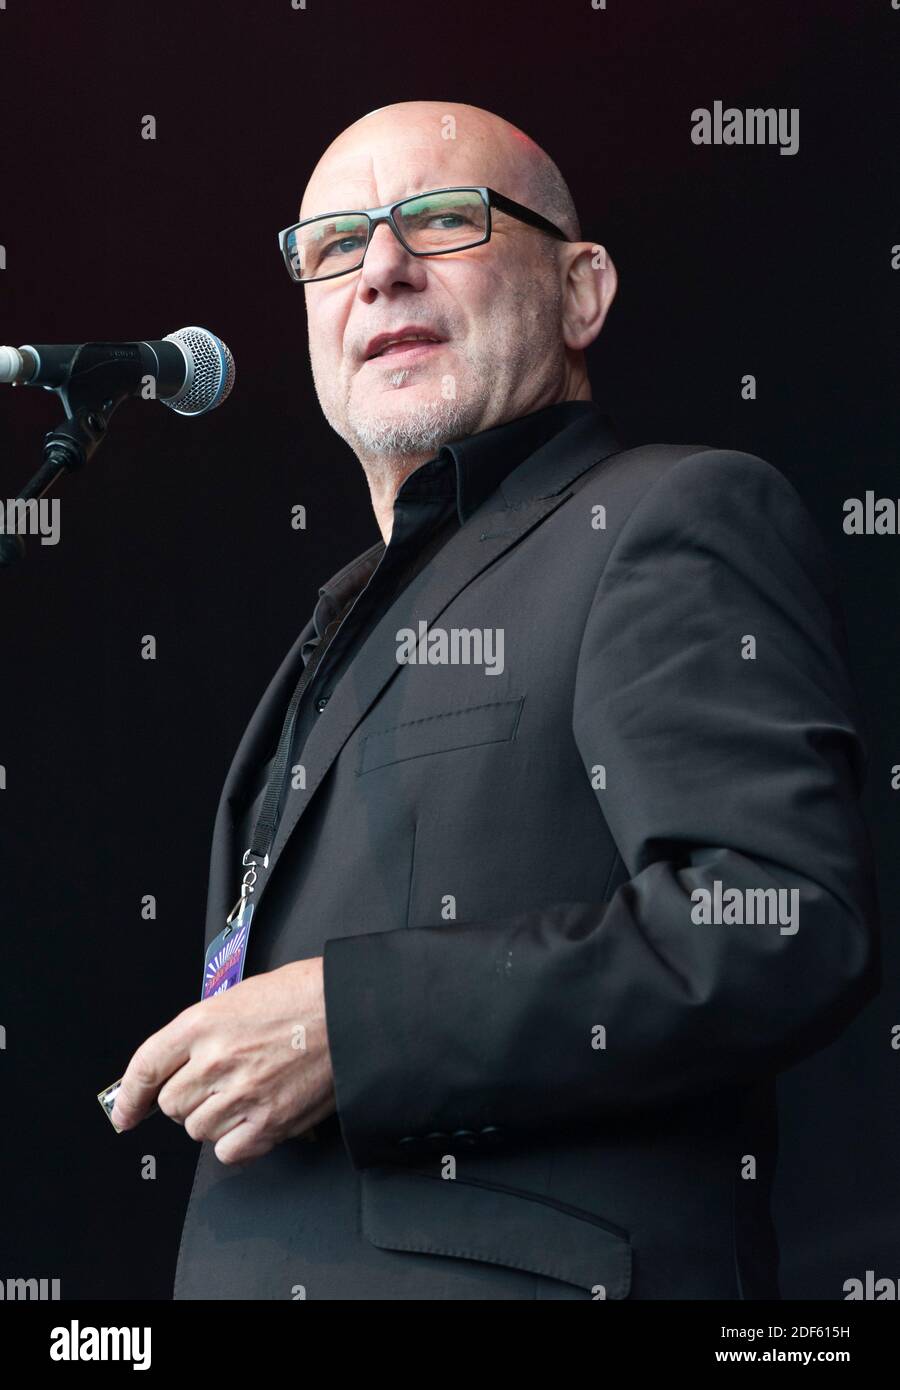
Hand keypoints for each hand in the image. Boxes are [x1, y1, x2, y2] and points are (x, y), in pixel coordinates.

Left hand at [110, 957, 334, 1163]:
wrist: (352, 1011)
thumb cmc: (306, 995)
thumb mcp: (242, 996)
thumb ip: (206, 1031)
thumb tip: (181, 1063)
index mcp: (203, 1023)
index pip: (145, 1067)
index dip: (129, 1098)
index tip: (125, 1114)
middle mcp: (215, 1060)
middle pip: (171, 1104)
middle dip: (188, 1099)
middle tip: (218, 1085)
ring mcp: (241, 1094)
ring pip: (197, 1130)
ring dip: (214, 1120)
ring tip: (245, 1095)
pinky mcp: (269, 1122)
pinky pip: (229, 1151)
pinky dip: (237, 1142)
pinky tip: (255, 1119)